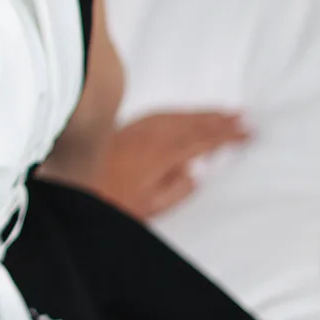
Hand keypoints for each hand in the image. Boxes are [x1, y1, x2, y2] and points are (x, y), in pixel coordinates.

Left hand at [90, 111, 252, 221]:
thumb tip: (195, 174)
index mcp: (162, 156)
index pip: (203, 141)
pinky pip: (161, 113)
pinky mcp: (126, 127)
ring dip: (202, 113)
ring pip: (177, 115)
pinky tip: (185, 114)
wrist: (72, 183)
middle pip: (192, 122)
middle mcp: (151, 136)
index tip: (248, 132)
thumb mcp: (148, 207)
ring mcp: (137, 129)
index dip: (227, 135)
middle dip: (220, 119)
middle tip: (244, 117)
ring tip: (224, 113)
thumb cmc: (109, 200)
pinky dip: (180, 112)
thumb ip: (176, 191)